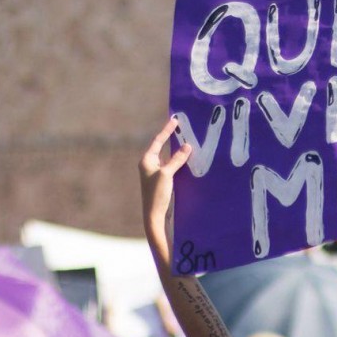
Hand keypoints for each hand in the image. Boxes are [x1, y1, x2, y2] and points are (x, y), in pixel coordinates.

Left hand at [139, 116, 194, 259]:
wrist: (154, 216)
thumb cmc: (156, 195)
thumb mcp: (167, 174)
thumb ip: (177, 159)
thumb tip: (187, 146)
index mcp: (147, 160)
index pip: (158, 141)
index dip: (167, 130)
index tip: (175, 120)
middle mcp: (150, 165)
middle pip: (163, 147)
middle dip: (172, 138)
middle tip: (182, 127)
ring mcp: (157, 173)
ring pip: (169, 157)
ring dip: (178, 151)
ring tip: (188, 140)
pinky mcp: (163, 181)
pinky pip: (173, 166)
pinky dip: (180, 162)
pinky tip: (189, 160)